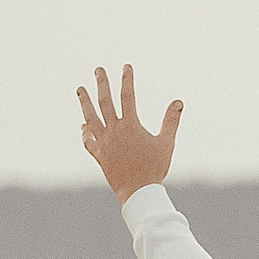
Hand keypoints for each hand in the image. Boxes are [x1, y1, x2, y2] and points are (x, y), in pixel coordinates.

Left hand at [77, 64, 182, 202]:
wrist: (138, 192)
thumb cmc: (155, 167)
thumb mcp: (167, 143)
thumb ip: (171, 121)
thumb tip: (178, 102)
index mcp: (131, 126)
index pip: (128, 96)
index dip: (127, 79)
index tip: (126, 66)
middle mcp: (114, 131)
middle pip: (104, 102)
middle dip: (101, 83)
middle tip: (98, 69)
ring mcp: (103, 143)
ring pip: (90, 118)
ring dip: (85, 102)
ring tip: (80, 89)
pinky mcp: (98, 155)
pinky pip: (88, 140)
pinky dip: (85, 131)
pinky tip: (83, 125)